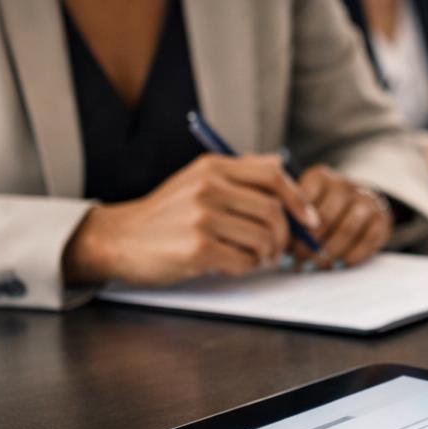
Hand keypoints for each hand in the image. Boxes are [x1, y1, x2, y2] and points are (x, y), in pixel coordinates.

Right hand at [62, 153, 317, 285]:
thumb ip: (238, 172)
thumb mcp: (197, 179)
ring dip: (266, 254)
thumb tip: (280, 161)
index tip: (308, 219)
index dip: (298, 198)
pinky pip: (244, 261)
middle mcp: (209, 188)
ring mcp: (202, 218)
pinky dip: (246, 267)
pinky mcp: (197, 248)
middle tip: (277, 249)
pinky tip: (231, 265)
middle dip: (284, 235)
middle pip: (273, 210)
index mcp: (212, 167)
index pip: (272, 174)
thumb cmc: (165, 214)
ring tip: (254, 257)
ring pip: (262, 238)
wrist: (119, 239)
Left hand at [290, 165, 391, 269]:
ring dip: (330, 252)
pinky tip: (341, 264)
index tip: (287, 246)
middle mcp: (344, 184)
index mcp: (320, 176)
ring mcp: (366, 198)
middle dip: (310, 244)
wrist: (359, 205)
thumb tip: (279, 239)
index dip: (294, 227)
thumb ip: (290, 215)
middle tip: (299, 261)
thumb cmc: (321, 208)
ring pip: (347, 229)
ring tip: (317, 265)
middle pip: (325, 217)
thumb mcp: (302, 204)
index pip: (304, 200)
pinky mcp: (382, 216)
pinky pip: (368, 239)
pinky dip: (353, 255)